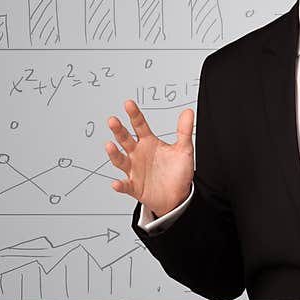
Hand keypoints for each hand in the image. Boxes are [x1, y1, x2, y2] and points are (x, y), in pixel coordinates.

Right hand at [106, 100, 193, 216]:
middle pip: (125, 139)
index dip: (134, 114)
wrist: (177, 196)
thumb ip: (184, 131)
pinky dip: (120, 185)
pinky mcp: (135, 187)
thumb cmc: (177, 172)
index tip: (128, 104)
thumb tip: (188, 112)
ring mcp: (134, 170)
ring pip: (120, 160)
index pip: (139, 125)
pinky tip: (116, 183)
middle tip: (113, 120)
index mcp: (149, 143)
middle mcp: (138, 154)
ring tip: (110, 146)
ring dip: (114, 153)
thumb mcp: (184, 150)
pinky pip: (125, 185)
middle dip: (118, 130)